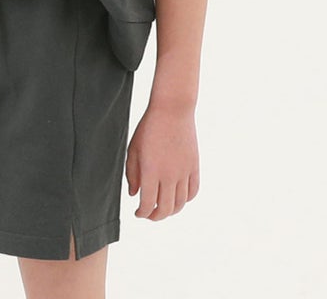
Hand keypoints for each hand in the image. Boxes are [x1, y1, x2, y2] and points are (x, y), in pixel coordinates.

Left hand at [126, 103, 199, 219]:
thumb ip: (132, 174)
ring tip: (162, 207)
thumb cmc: (149, 127)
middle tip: (149, 214)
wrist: (173, 110)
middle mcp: (169, 175)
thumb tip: (135, 194)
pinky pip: (193, 191)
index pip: (147, 204)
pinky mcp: (194, 167)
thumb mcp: (133, 149)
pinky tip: (177, 197)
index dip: (142, 213)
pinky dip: (185, 200)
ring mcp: (184, 172)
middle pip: (165, 209)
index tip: (138, 213)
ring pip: (180, 204)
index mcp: (150, 171)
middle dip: (155, 216)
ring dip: (170, 211)